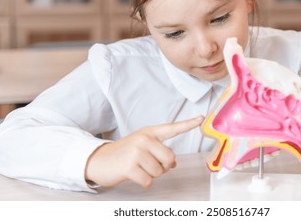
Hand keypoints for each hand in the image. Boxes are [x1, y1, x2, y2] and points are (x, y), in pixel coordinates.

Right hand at [85, 116, 203, 187]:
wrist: (99, 160)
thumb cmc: (123, 154)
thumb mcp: (142, 147)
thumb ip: (159, 151)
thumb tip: (173, 164)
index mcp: (149, 133)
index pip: (172, 128)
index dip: (188, 124)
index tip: (201, 118)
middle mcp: (144, 139)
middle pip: (169, 158)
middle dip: (163, 167)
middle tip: (148, 165)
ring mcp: (136, 152)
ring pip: (159, 172)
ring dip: (151, 175)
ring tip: (138, 168)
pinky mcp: (129, 166)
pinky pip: (148, 181)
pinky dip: (143, 182)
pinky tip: (133, 175)